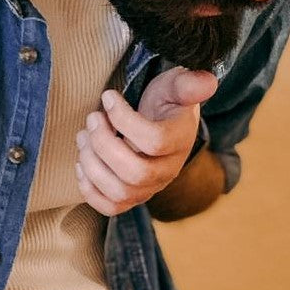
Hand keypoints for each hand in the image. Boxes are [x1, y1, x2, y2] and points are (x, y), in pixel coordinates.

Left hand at [75, 66, 217, 216]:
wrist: (162, 125)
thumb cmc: (166, 103)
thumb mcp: (176, 87)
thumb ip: (188, 85)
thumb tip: (207, 81)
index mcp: (180, 142)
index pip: (155, 141)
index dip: (125, 120)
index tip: (108, 97)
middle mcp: (167, 171)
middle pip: (136, 173)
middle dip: (104, 144)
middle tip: (92, 118)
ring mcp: (149, 188)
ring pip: (120, 192)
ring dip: (92, 165)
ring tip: (83, 136)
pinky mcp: (131, 197)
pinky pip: (111, 207)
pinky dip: (90, 191)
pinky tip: (81, 165)